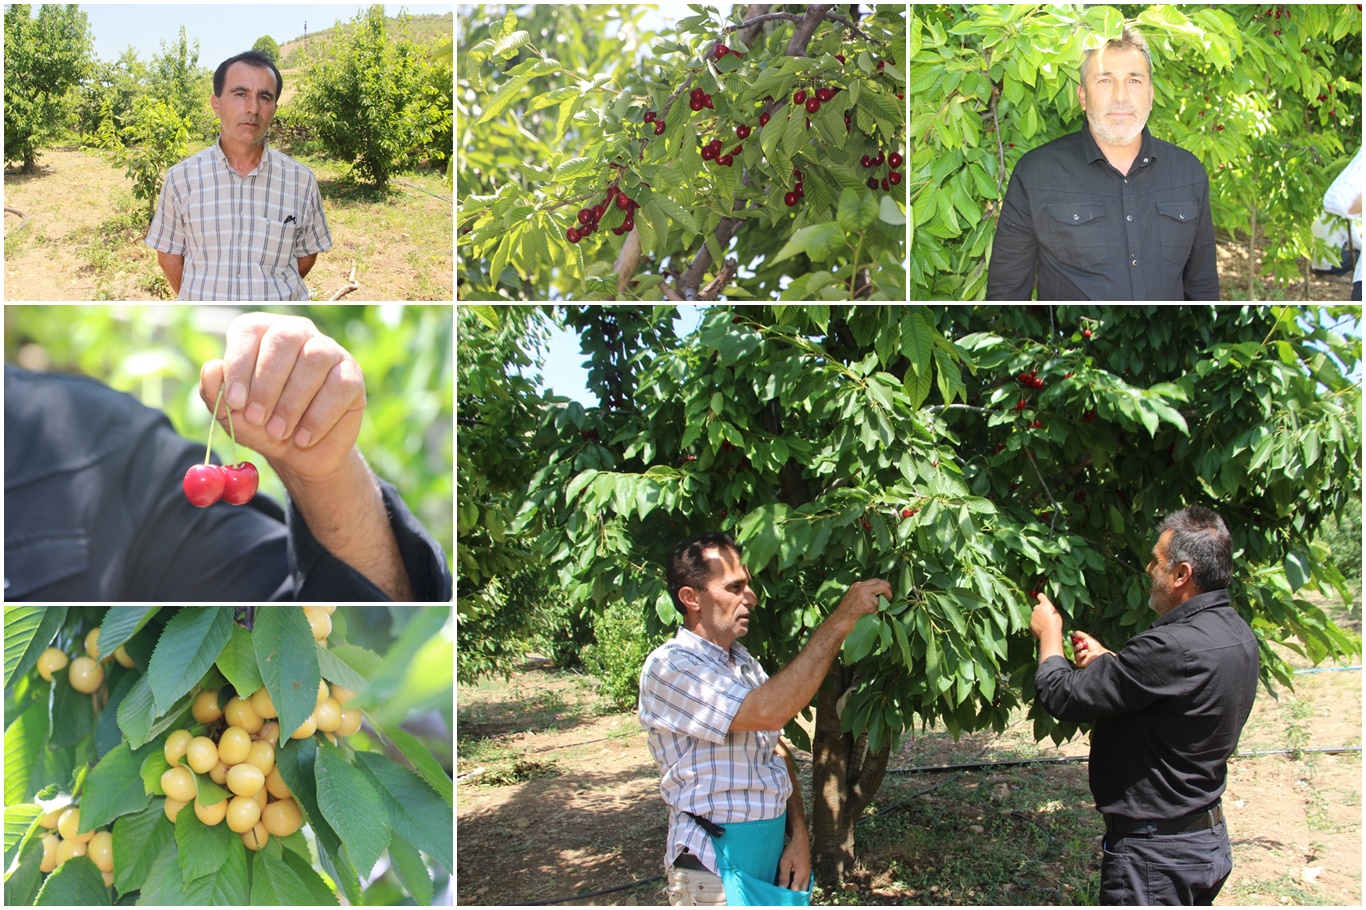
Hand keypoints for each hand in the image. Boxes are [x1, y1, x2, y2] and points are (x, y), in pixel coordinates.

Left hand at [199, 313, 365, 482]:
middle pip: (284, 339)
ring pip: (314, 360)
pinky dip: (318, 417)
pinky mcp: (352, 375)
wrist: (300, 453)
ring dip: (292, 402)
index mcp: (262, 332)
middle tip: (257, 419)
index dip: (240, 364)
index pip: (250, 330)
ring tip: (279, 432)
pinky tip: (303, 437)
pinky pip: (339, 386)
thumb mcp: (231, 414)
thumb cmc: (262, 424)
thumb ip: (214, 391)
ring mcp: (329, 351)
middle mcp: (297, 333)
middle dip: (267, 383)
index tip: (235, 402)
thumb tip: (212, 368)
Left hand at [776, 829, 809, 890]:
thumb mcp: (784, 862)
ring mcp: (808, 875)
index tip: (780, 895)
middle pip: (801, 892)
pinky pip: (804, 884)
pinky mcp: (807, 873)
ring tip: (788, 891)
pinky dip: (799, 887)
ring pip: (804, 889)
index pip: (795, 891)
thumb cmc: (792, 849)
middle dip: (793, 895)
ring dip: (797, 891)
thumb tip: (782, 889)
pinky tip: (792, 886)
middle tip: (784, 895)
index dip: (788, 894)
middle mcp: (807, 876)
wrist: (800, 840)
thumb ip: (783, 876)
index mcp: (801, 874)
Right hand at [832, 578, 891, 628]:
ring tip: (876, 612)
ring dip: (882, 605)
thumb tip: (882, 594)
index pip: (875, 581)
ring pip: (882, 598)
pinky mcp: (869, 605)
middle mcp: (861, 588)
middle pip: (882, 584)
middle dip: (888, 592)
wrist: (839, 623)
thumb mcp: (853, 597)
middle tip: (890, 599)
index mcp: (857, 585)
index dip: (884, 585)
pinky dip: (878, 613)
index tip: (888, 591)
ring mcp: (865, 596)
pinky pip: (880, 608)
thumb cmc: (846, 614)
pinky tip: (871, 617)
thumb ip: (865, 593)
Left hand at [1030, 593, 1063, 639]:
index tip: (1042, 599)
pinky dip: (1036, 623)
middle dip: (1040, 610)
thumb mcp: (1056, 613)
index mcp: (1045, 604)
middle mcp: (1037, 608)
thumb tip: (1048, 607)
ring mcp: (1032, 615)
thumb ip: (1050, 608)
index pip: (1040, 595)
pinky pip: (1033, 621)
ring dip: (1038, 617)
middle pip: (1037, 607)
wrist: (1049, 634)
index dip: (1041, 597)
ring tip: (1044, 624)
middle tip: (1045, 616)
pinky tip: (1041, 628)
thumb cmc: (1055, 623)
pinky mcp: (1030, 622)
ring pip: (1034, 614)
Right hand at [1069, 630, 1111, 667]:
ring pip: (1072, 652)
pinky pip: (1076, 657)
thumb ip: (1078, 634)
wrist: (1099, 654)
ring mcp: (1076, 657)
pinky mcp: (1078, 662)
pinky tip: (1086, 652)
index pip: (1069, 642)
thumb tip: (1071, 634)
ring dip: (1077, 648)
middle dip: (1074, 644)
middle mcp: (1076, 651)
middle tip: (1080, 643)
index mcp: (1077, 644)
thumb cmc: (1094, 645)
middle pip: (1068, 647)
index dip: (1069, 640)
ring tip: (1083, 646)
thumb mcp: (1086, 637)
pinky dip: (1081, 654)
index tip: (1071, 637)